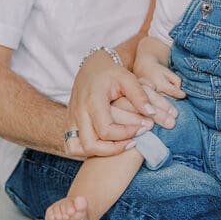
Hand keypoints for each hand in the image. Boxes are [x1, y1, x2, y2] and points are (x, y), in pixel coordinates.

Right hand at [66, 50, 181, 157]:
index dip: (125, 134)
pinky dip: (86, 150)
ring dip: (97, 152)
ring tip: (119, 145)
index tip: (142, 129)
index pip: (106, 130)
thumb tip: (152, 114)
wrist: (92, 67)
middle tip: (133, 141)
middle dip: (113, 149)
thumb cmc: (111, 73)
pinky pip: (71, 146)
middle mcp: (78, 112)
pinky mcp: (69, 124)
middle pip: (90, 144)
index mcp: (92, 100)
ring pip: (75, 148)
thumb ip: (140, 95)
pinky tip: (105, 144)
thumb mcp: (128, 78)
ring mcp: (71, 119)